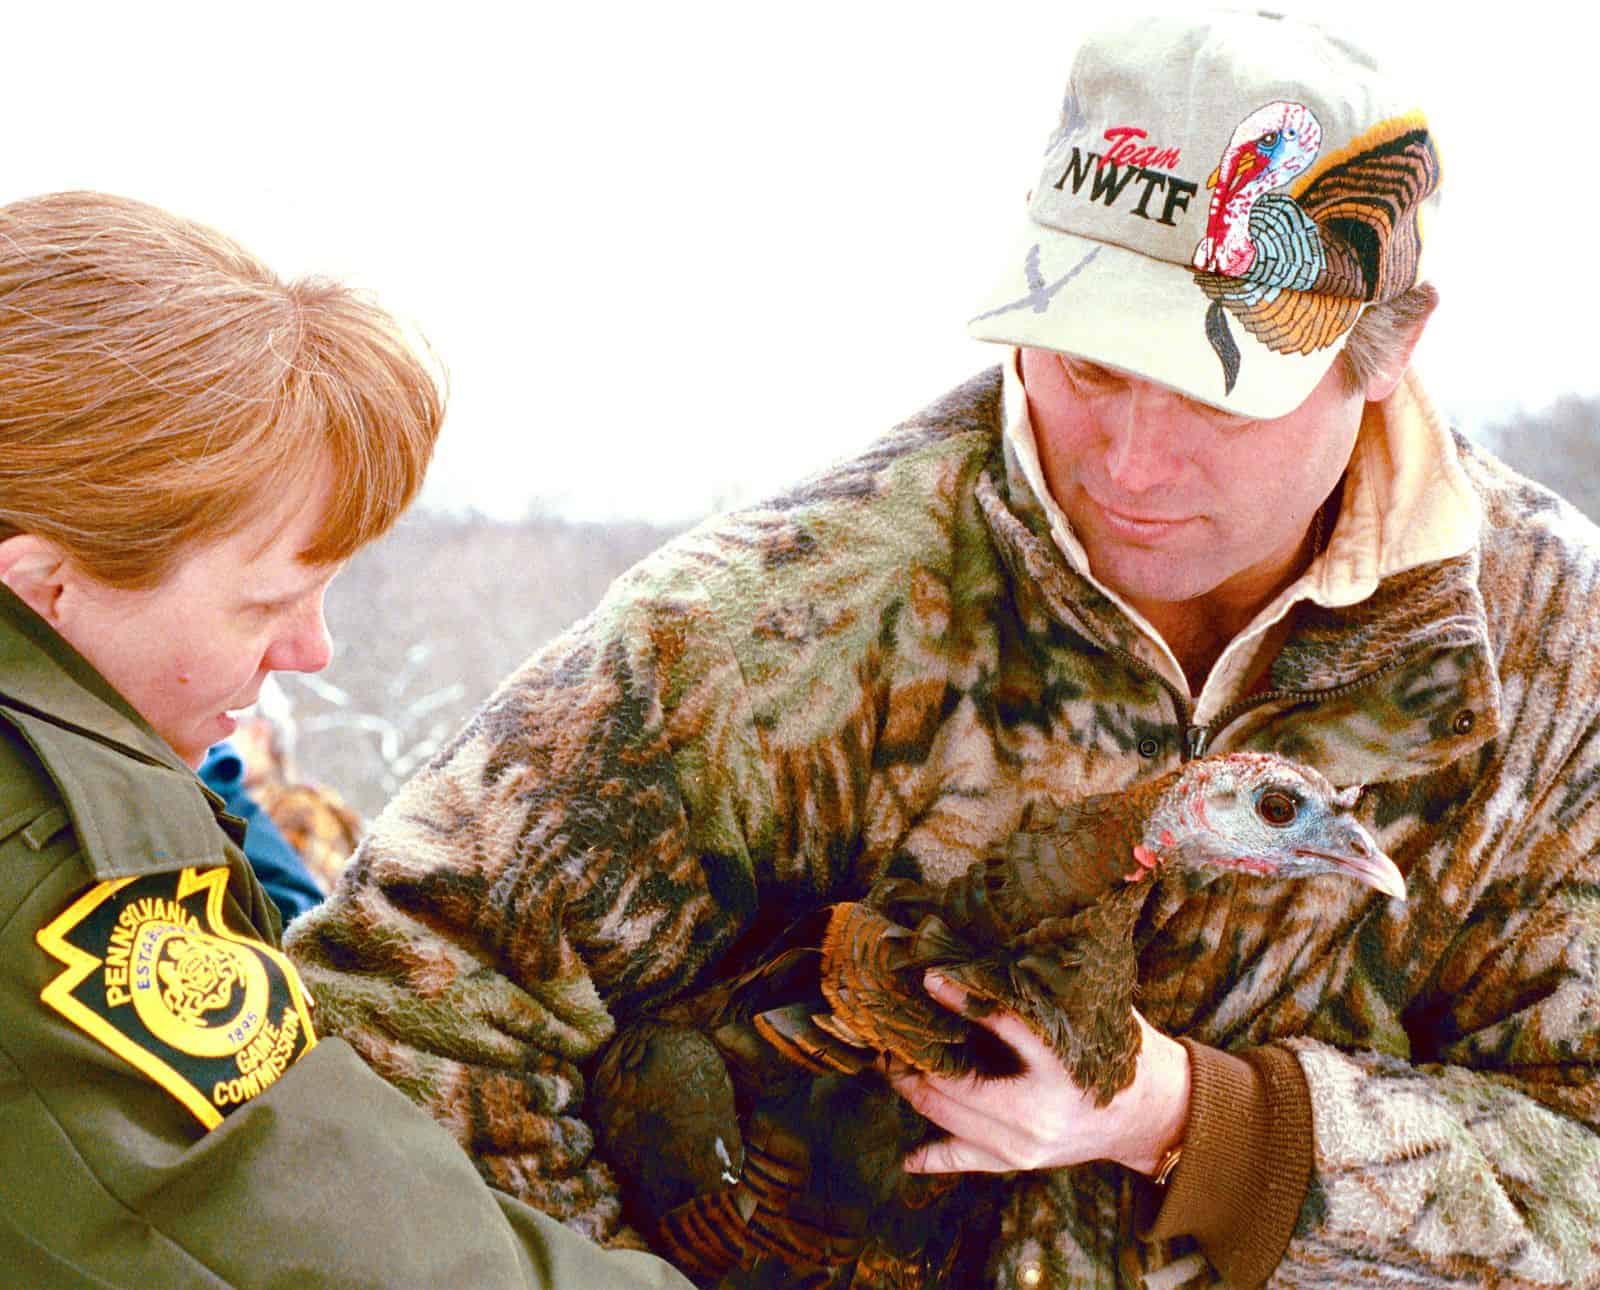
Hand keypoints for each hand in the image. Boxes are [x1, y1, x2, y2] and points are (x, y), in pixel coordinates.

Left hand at [887, 971, 1190, 1176]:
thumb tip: (982, 963)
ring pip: (949, 1121)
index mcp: (1054, 1073)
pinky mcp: (1020, 1163)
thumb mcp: (1079, 1020)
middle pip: (953, 1087)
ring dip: (915, 1093)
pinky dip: (936, 1158)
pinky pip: (967, 1163)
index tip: (928, 979)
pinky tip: (909, 1160)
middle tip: (893, 1030)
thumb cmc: (1118, 1055)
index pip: (995, 1028)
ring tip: (891, 1065)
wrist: (1150, 1114)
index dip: (957, 1001)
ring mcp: (1022, 1148)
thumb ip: (1032, 999)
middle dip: (916, 1059)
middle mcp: (1032, 1119)